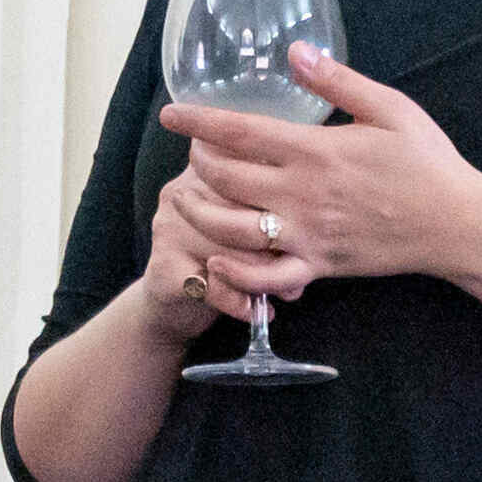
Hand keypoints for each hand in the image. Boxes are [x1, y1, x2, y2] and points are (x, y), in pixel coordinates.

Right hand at [137, 160, 303, 343]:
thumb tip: (316, 239)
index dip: (286, 207)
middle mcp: (185, 191)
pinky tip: (256, 311)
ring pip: (232, 251)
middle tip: (299, 273)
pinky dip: (240, 303)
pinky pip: (213, 285)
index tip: (307, 236)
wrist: (175, 300)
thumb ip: (279, 218)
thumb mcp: (254, 230)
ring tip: (285, 293)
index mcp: (211, 171)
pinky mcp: (164, 264)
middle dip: (279, 249)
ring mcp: (171, 227)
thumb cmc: (228, 258)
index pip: (255, 176)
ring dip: (263, 279)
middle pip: (244, 212)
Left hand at [160, 43, 481, 292]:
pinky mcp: (318, 265)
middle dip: (197, 162)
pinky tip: (218, 257)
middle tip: (195, 152)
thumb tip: (295, 51)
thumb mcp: (391, 108)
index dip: (196, 120)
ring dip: (198, 212)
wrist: (458, 224)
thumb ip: (338, 81)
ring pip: (228, 227)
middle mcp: (301, 193)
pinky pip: (263, 276)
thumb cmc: (429, 162)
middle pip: (223, 177)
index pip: (237, 131)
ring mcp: (307, 233)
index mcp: (315, 150)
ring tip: (187, 199)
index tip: (171, 114)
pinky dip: (234, 270)